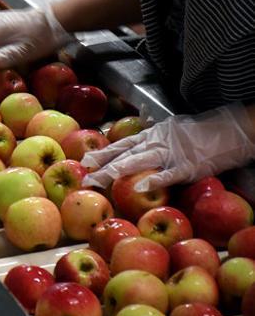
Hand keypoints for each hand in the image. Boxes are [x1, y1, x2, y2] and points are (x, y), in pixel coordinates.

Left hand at [81, 104, 254, 191]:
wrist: (230, 130)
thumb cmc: (202, 132)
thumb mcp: (173, 128)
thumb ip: (155, 134)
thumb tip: (140, 135)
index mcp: (154, 134)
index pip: (123, 144)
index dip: (104, 152)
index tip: (85, 160)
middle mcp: (157, 141)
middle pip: (124, 153)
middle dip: (103, 164)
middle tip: (85, 174)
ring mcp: (171, 153)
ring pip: (139, 161)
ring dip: (117, 170)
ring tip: (100, 179)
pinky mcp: (187, 166)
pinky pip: (168, 174)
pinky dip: (153, 181)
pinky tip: (138, 187)